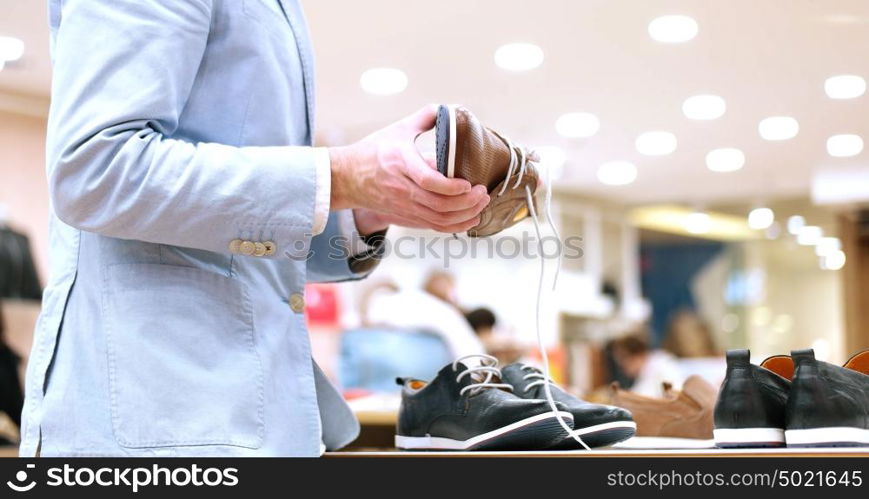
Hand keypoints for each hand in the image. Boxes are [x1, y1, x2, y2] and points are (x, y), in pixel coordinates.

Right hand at [329, 105, 489, 232]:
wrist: (347, 178)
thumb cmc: (373, 151)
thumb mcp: (396, 129)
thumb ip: (423, 117)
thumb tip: (447, 108)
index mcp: (401, 164)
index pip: (428, 181)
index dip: (451, 186)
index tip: (468, 183)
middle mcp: (402, 189)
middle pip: (439, 205)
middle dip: (467, 202)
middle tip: (483, 191)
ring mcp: (404, 206)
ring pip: (439, 219)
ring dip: (465, 214)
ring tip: (481, 203)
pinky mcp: (406, 217)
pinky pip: (434, 227)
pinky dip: (455, 226)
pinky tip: (470, 218)